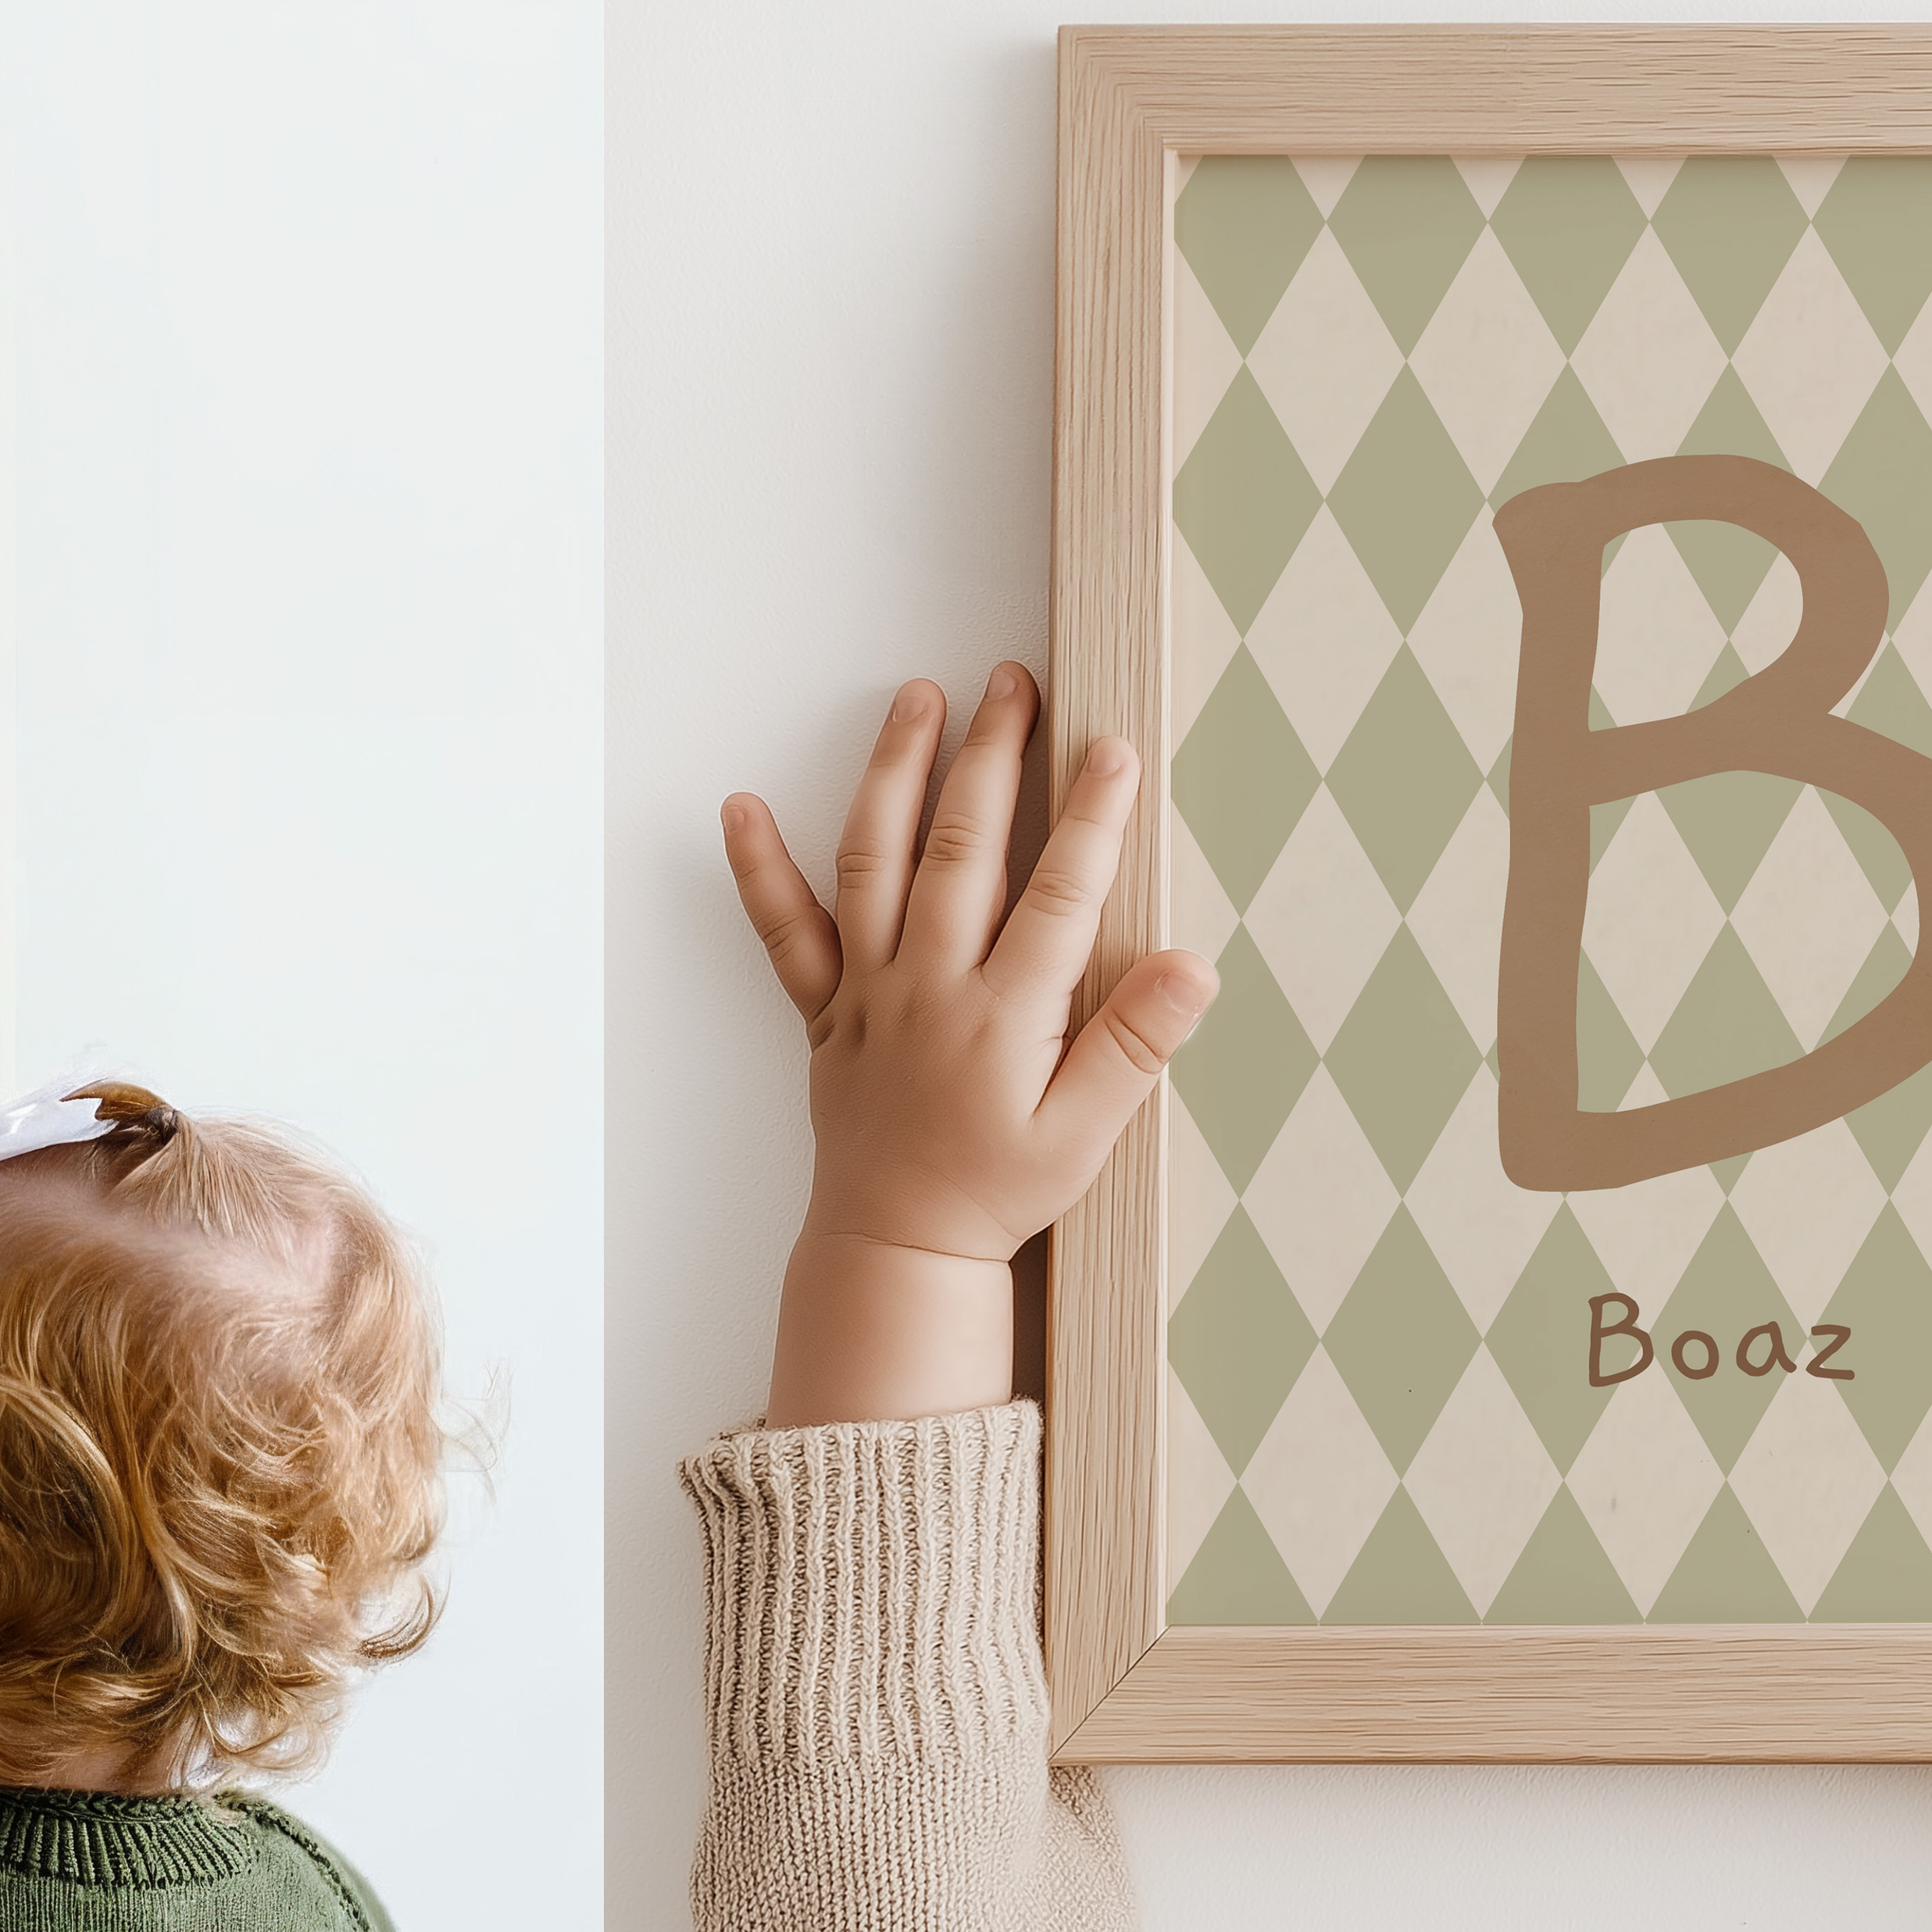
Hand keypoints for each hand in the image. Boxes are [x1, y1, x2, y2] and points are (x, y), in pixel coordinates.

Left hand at [722, 663, 1217, 1425]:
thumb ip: (1134, 1046)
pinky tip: (740, 806)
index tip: (1113, 748)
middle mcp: (928, 986)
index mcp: (1003, 1016)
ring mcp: (869, 990)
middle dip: (992, 757)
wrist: (897, 1248)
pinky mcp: (826, 1008)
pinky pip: (784, 930)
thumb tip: (1191, 967)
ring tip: (918, 697)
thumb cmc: (998, 1192)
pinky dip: (758, 868)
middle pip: (961, 849)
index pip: (1057, 896)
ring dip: (895, 772)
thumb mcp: (1087, 1135)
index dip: (1090, 819)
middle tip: (1016, 682)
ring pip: (874, 862)